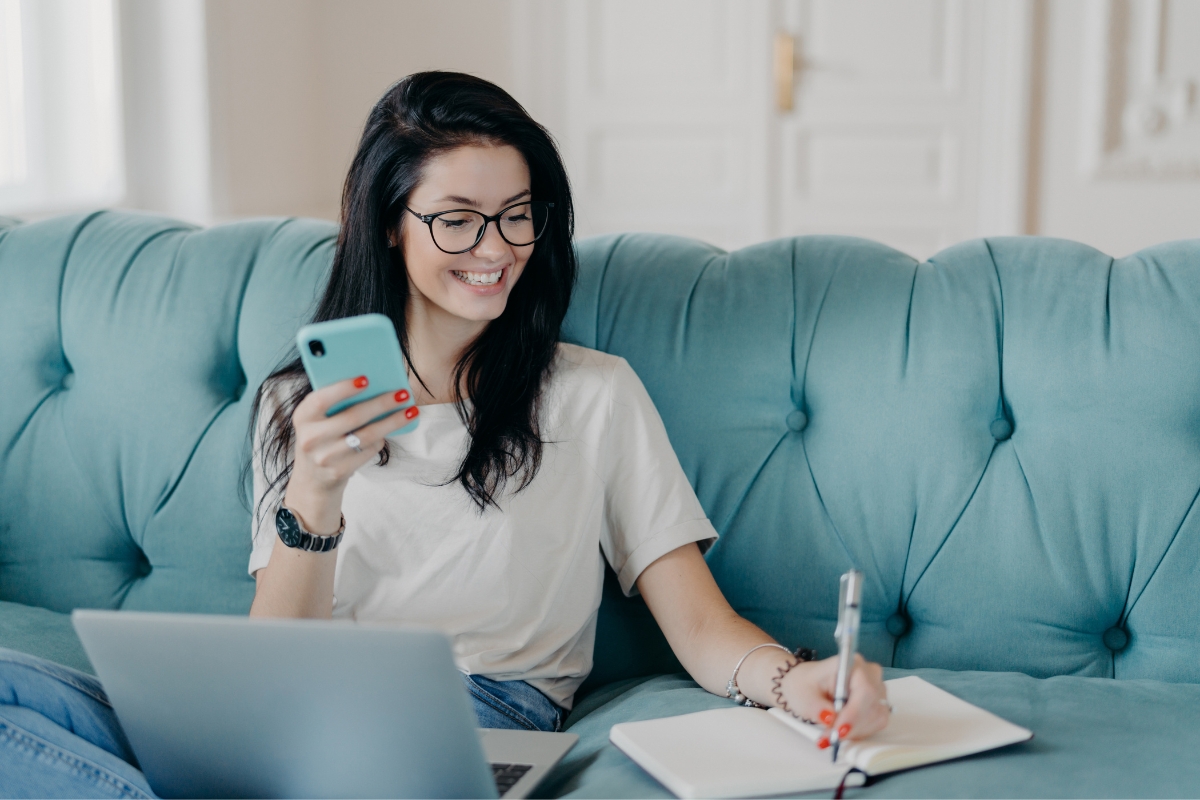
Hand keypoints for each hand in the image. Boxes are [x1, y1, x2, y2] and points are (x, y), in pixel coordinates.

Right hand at [284, 377, 417, 529]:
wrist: (313, 479)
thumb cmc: (322, 437)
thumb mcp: (318, 419)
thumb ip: (336, 402)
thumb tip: (375, 383)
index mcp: (302, 417)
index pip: (321, 399)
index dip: (343, 389)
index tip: (366, 379)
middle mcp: (310, 438)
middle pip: (352, 417)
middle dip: (381, 403)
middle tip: (403, 393)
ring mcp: (324, 457)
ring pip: (366, 435)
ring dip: (392, 422)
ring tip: (410, 411)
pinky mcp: (339, 471)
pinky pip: (369, 450)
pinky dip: (382, 439)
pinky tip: (391, 429)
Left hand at [775, 654, 888, 745]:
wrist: (807, 685)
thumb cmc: (805, 685)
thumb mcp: (803, 696)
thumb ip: (817, 708)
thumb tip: (830, 719)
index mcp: (852, 664)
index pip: (865, 690)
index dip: (855, 713)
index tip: (839, 730)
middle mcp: (870, 674)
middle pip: (872, 707)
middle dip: (851, 727)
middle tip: (829, 738)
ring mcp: (877, 689)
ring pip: (876, 718)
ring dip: (854, 732)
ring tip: (831, 734)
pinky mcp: (877, 704)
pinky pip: (876, 723)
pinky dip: (858, 732)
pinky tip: (841, 730)